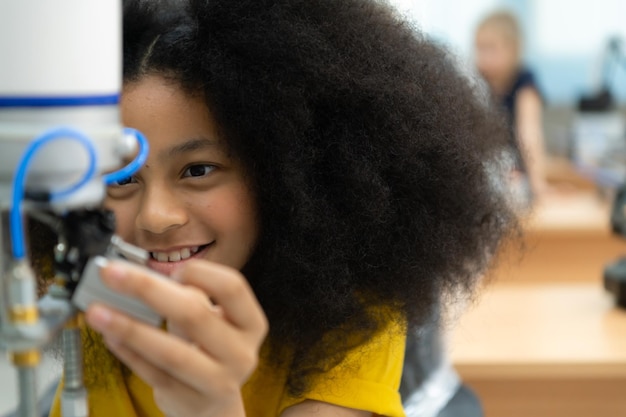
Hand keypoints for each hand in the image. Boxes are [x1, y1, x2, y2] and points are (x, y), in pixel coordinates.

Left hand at [85, 259, 267, 416]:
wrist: (216, 407)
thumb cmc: (211, 352)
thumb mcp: (214, 323)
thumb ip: (190, 299)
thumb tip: (143, 276)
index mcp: (250, 324)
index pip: (232, 287)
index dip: (201, 273)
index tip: (172, 268)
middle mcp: (240, 353)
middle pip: (194, 315)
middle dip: (147, 290)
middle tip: (112, 274)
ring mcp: (217, 382)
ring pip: (170, 352)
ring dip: (129, 328)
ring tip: (98, 311)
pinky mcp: (189, 402)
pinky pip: (153, 374)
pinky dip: (128, 353)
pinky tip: (109, 335)